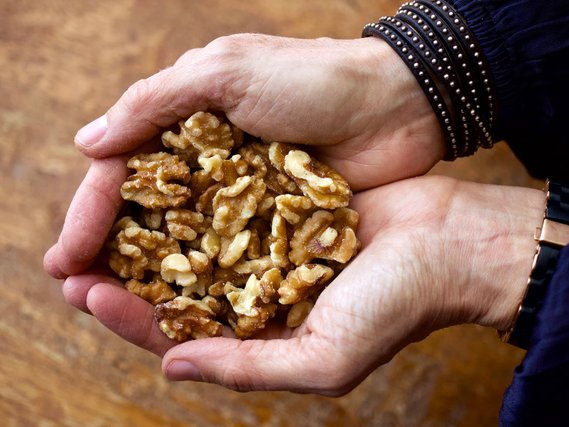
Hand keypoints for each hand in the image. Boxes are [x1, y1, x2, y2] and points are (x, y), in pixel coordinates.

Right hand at [45, 34, 444, 278]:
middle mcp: (208, 163)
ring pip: (184, 242)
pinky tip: (183, 306)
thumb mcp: (228, 72)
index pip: (121, 173)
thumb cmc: (315, 79)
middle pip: (146, 214)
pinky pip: (231, 256)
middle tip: (78, 293)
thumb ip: (155, 104)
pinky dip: (206, 278)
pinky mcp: (277, 222)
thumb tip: (85, 144)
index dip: (88, 215)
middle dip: (109, 252)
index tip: (64, 260)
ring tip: (116, 309)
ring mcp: (243, 197)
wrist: (398, 104)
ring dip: (150, 274)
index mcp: (187, 122)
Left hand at [57, 176, 543, 394]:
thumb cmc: (398, 306)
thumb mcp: (324, 360)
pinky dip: (197, 197)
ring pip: (198, 243)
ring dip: (153, 233)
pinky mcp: (285, 207)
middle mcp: (261, 294)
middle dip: (127, 276)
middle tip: (75, 258)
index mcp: (264, 336)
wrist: (449, 242)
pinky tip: (163, 182)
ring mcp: (272, 247)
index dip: (131, 319)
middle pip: (179, 287)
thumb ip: (248, 368)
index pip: (181, 334)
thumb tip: (170, 368)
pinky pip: (231, 203)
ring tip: (106, 214)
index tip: (88, 294)